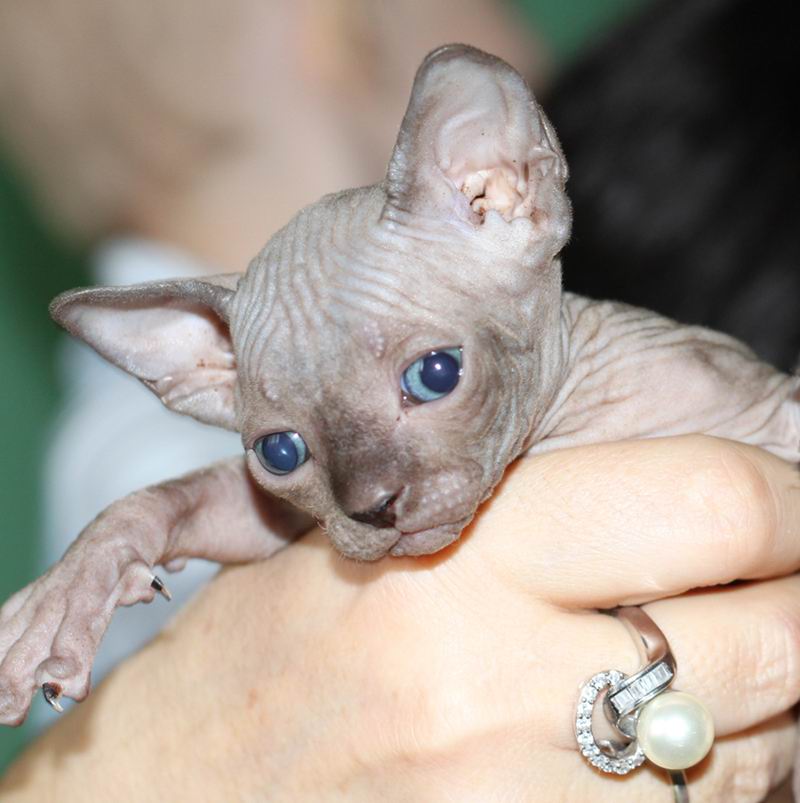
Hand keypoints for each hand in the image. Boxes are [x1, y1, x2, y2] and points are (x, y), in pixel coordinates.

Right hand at [2, 436, 797, 801]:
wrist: (176, 796)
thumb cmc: (267, 656)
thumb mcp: (385, 550)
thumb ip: (539, 526)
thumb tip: (690, 514)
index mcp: (459, 560)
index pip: (705, 501)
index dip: (788, 494)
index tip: (793, 499)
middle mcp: (504, 684)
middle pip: (771, 629)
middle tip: (790, 573)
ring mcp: (532, 799)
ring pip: (762, 744)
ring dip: (778, 694)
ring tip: (735, 658)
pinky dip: (729, 776)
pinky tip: (683, 745)